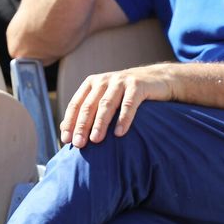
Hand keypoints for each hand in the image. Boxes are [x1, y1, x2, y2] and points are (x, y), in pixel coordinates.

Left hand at [60, 63, 175, 146]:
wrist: (158, 79)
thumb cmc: (128, 94)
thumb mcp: (106, 98)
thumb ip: (88, 110)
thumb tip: (65, 130)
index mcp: (92, 83)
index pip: (76, 104)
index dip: (70, 122)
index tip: (66, 140)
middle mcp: (105, 80)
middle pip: (89, 105)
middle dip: (82, 125)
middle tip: (79, 144)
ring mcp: (121, 81)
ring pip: (107, 104)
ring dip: (100, 123)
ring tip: (96, 140)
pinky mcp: (138, 85)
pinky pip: (129, 104)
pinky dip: (123, 119)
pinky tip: (119, 133)